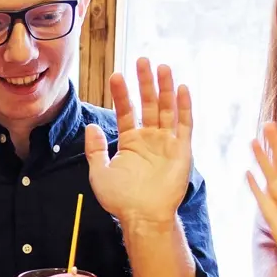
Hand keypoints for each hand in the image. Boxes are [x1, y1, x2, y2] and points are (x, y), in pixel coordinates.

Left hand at [86, 58, 193, 224]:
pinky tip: (182, 88)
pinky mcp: (182, 149)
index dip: (122, 94)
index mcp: (131, 141)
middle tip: (141, 60)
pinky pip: (185, 124)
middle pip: (148, 104)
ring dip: (165, 88)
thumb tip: (91, 126)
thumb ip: (95, 148)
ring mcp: (167, 142)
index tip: (116, 76)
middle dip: (145, 82)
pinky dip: (184, 107)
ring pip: (167, 109)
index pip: (126, 111)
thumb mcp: (99, 172)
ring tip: (161, 67)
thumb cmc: (121, 199)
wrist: (143, 216)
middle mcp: (150, 138)